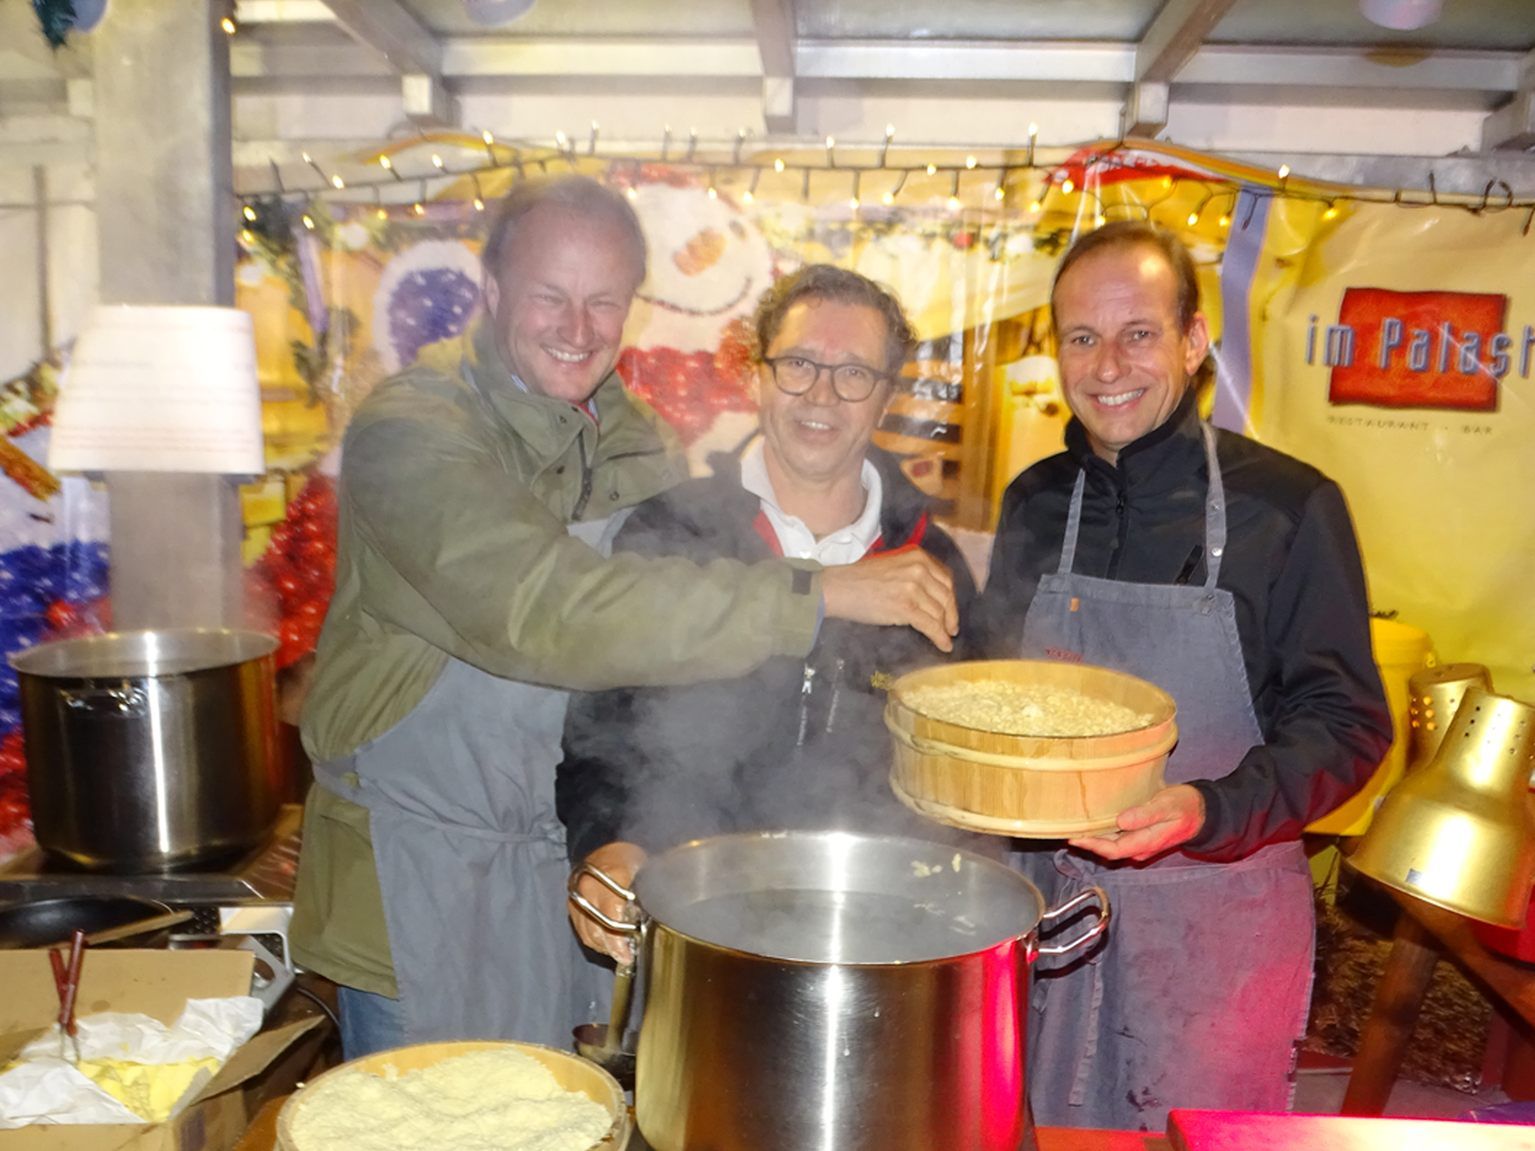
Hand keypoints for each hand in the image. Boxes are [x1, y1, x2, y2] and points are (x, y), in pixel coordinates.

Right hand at [569, 841, 646, 961]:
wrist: (599, 843)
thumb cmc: (626, 855)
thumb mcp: (644, 865)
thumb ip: (653, 887)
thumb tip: (672, 906)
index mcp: (610, 875)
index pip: (613, 914)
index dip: (621, 936)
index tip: (630, 951)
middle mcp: (589, 888)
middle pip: (598, 928)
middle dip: (613, 947)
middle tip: (626, 957)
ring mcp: (577, 898)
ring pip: (588, 933)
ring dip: (604, 946)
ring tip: (619, 953)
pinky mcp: (571, 906)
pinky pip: (582, 930)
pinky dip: (595, 940)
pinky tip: (607, 944)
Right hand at [821, 550, 957, 651]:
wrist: (838, 587)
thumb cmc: (859, 578)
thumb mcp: (892, 564)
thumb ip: (914, 572)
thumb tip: (932, 594)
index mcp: (917, 556)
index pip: (945, 579)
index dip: (951, 598)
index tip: (951, 610)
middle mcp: (919, 568)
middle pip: (946, 596)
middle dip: (951, 615)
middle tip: (952, 628)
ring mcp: (913, 587)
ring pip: (939, 613)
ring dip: (944, 629)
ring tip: (945, 638)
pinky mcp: (906, 607)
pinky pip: (931, 625)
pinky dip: (939, 638)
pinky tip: (943, 645)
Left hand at [1069, 784, 1205, 861]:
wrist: (1202, 811)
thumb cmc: (1186, 806)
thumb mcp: (1167, 806)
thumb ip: (1146, 815)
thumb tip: (1122, 821)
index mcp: (1146, 842)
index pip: (1113, 850)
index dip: (1092, 845)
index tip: (1074, 836)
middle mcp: (1141, 846)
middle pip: (1109, 849)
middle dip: (1088, 842)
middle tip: (1067, 828)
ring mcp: (1141, 842)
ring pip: (1112, 843)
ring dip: (1095, 836)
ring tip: (1076, 824)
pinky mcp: (1141, 835)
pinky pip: (1118, 836)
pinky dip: (1105, 830)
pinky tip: (1095, 820)